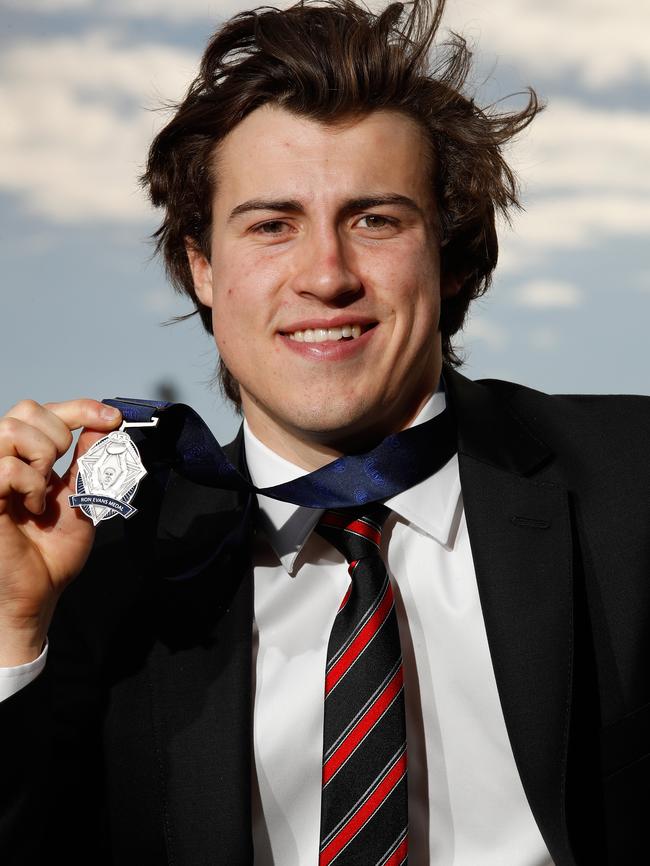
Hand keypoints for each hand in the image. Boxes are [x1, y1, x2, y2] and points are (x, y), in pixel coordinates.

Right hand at [0, 399, 121, 664]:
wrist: (41, 592)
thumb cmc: (53, 550)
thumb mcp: (82, 496)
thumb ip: (88, 460)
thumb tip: (102, 425)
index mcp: (23, 457)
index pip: (43, 411)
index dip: (80, 407)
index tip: (111, 419)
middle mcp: (1, 460)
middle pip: (25, 410)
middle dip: (58, 435)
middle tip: (62, 471)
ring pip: (11, 430)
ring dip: (42, 459)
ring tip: (44, 492)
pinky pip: (6, 468)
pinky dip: (30, 485)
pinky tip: (32, 508)